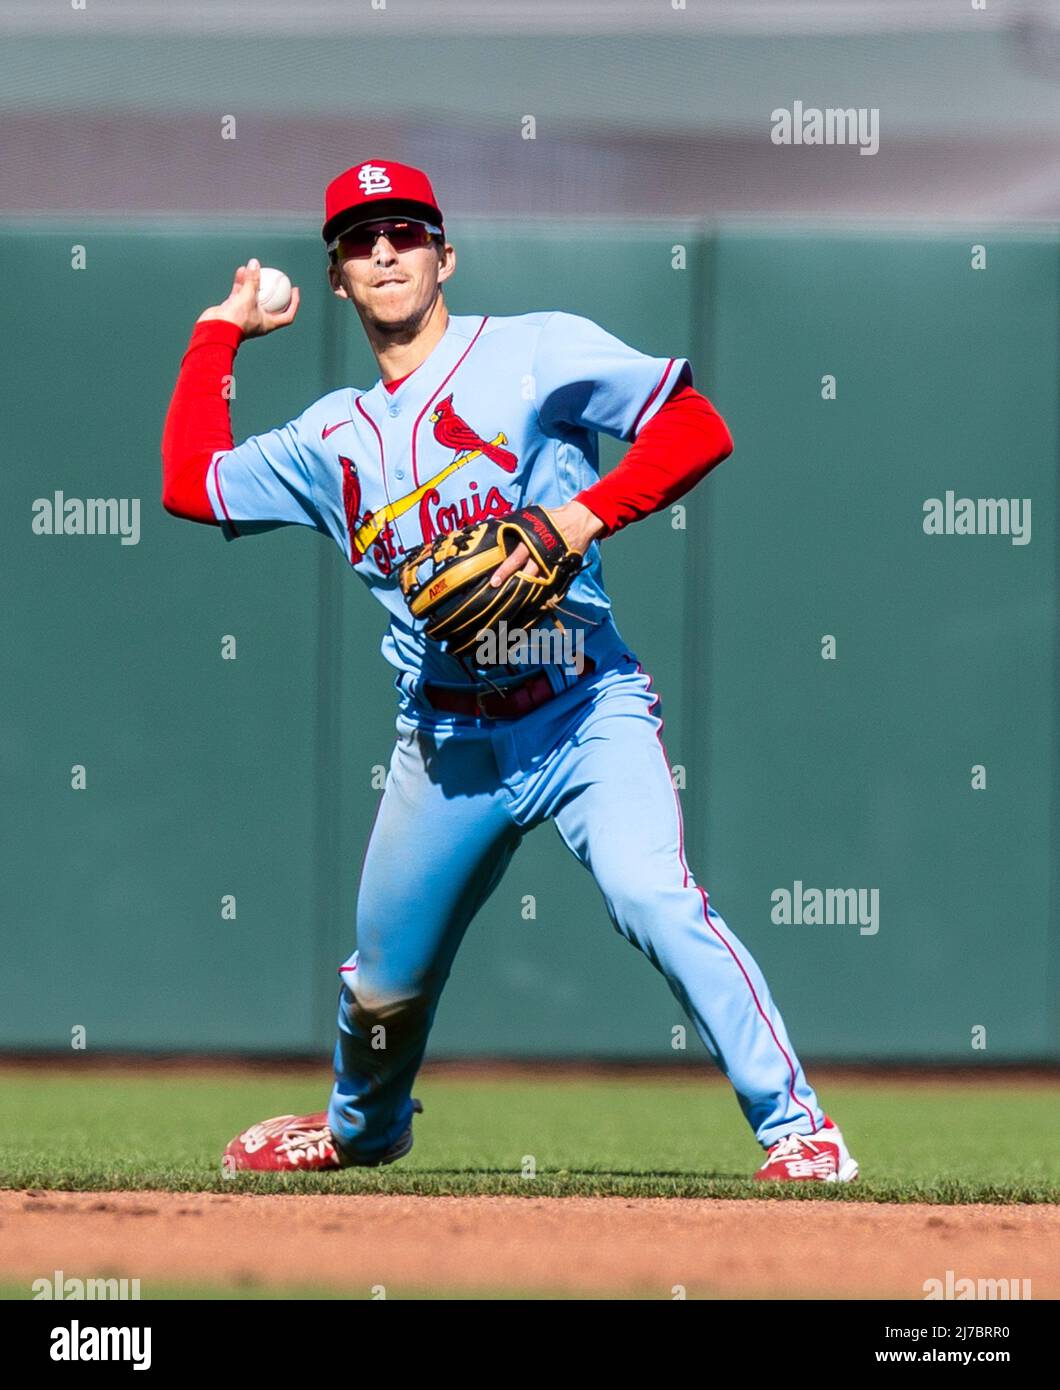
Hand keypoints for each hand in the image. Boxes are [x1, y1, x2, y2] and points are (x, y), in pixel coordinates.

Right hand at [196, 257, 299, 337]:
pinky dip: (241, 283)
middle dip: (275, 290)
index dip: (294, 304)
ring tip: (255, 269)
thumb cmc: (236, 318)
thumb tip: (254, 263)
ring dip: (254, 282)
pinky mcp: (234, 309)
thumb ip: (252, 280)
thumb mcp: (248, 297)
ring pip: (253, 296)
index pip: (287, 315)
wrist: (215, 329)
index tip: (295, 290)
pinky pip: (240, 294)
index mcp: (268, 323)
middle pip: (272, 304)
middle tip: (278, 277)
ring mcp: (245, 315)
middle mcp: (258, 320)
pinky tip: (241, 271)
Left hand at [489, 500, 604, 587]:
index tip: (494, 581)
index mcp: (533, 541)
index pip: (516, 558)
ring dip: (527, 589)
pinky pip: (551, 582)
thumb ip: (517, 526)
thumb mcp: (533, 518)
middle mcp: (542, 554)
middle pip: (526, 573)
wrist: (580, 519)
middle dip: (513, 583)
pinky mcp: (563, 568)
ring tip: (516, 598)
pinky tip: (532, 597)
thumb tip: (496, 528)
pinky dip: (542, 589)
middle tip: (501, 593)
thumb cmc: (552, 518)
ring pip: (539, 581)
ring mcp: (553, 563)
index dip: (505, 570)